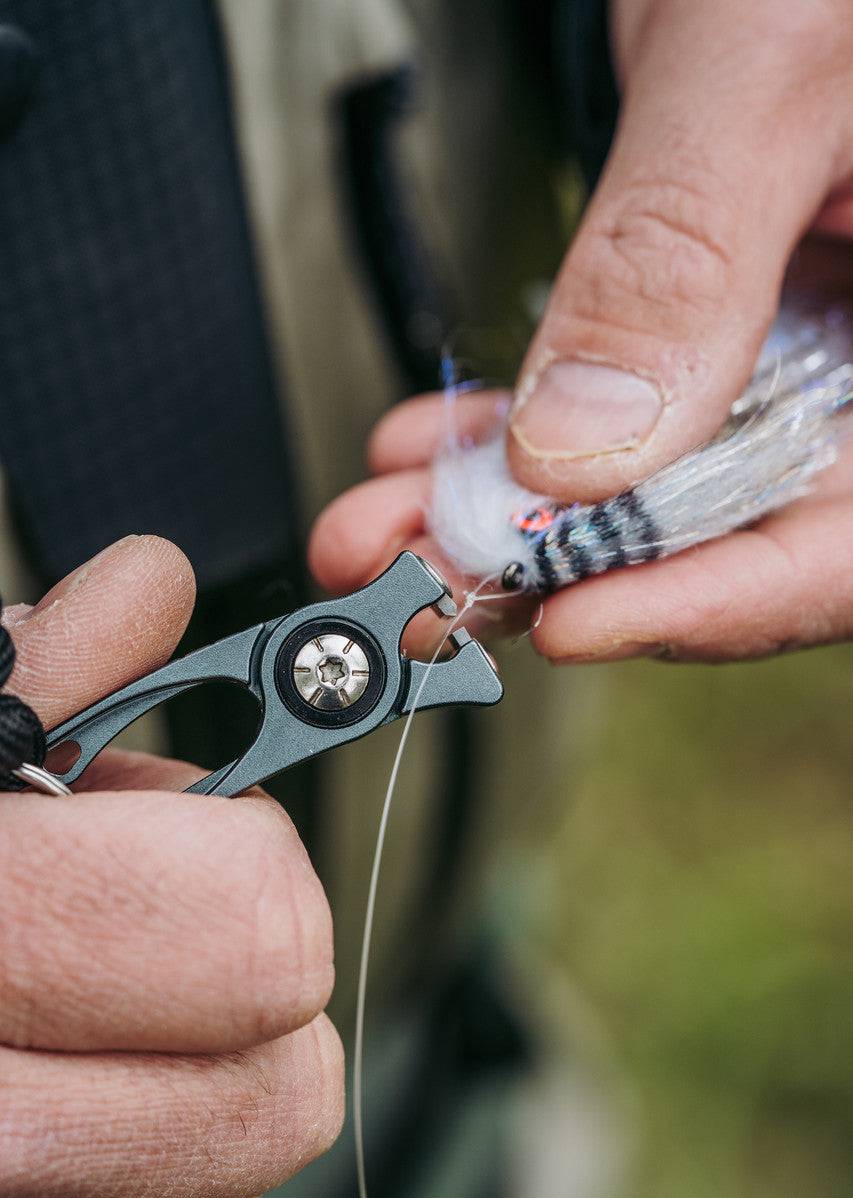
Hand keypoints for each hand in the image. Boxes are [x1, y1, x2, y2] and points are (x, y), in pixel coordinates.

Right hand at [0, 537, 341, 1197]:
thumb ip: (33, 667)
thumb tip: (149, 587)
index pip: (253, 934)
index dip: (248, 865)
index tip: (194, 832)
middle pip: (279, 1093)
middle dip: (247, 993)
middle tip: (156, 930)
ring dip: (197, 1099)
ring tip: (86, 1021)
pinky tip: (60, 1113)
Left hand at [311, 0, 852, 661]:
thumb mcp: (771, 72)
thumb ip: (680, 264)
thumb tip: (578, 448)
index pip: (842, 547)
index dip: (708, 605)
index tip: (568, 620)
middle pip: (731, 532)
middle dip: (560, 565)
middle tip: (427, 579)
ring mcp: (805, 350)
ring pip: (656, 483)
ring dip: (511, 509)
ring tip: (396, 519)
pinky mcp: (731, 318)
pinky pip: (623, 405)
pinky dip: (520, 430)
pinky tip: (438, 443)